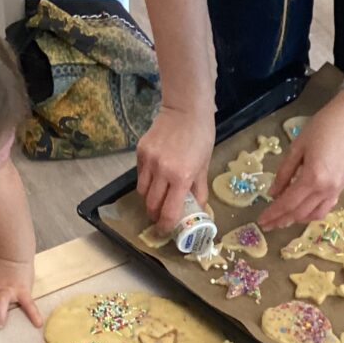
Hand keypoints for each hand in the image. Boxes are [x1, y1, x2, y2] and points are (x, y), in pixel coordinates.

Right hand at [136, 105, 214, 231]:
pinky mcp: (140, 152)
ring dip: (149, 199)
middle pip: (151, 205)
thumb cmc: (200, 137)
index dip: (165, 226)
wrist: (185, 111)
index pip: (168, 211)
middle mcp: (162, 171)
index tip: (164, 231)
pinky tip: (154, 178)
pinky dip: (146, 181)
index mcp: (181, 177)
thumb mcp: (204, 165)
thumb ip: (198, 189)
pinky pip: (139, 175)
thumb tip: (198, 209)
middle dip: (155, 215)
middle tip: (160, 218)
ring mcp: (149, 161)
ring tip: (157, 197)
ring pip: (142, 192)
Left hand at [259, 91, 343, 229]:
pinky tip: (303, 209)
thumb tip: (273, 192)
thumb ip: (284, 172)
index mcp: (313, 178)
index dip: (273, 213)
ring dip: (298, 219)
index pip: (288, 203)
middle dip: (282, 220)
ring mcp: (338, 189)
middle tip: (268, 224)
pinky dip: (313, 212)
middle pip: (300, 212)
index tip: (261, 220)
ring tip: (283, 218)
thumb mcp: (297, 147)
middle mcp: (327, 189)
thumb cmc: (323, 126)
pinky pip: (327, 207)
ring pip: (315, 214)